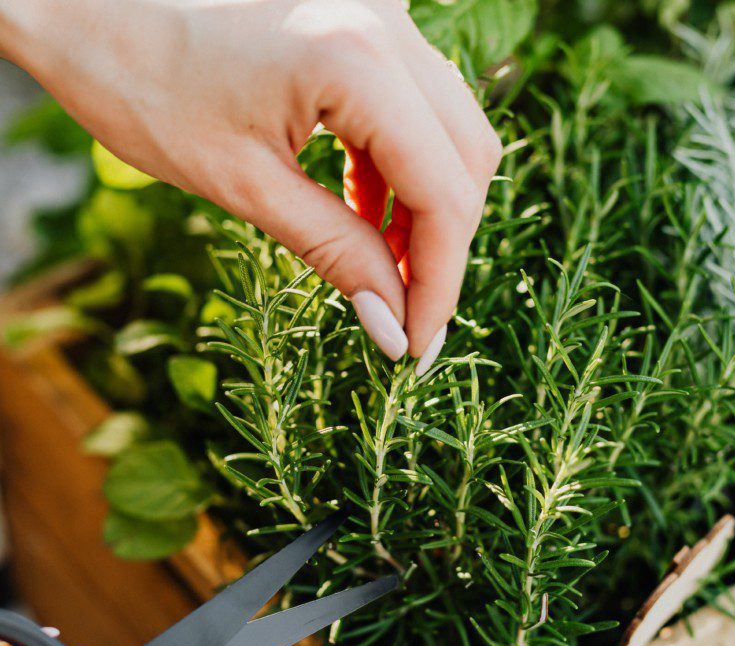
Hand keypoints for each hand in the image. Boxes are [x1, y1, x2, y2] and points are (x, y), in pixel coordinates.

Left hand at [0, 0, 501, 368]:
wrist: (88, 2)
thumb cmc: (139, 82)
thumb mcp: (241, 183)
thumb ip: (333, 250)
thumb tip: (393, 325)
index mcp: (356, 61)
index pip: (444, 192)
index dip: (441, 279)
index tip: (417, 342)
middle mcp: (387, 26)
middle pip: (466, 159)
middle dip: (442, 247)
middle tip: (406, 312)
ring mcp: (383, 16)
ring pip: (451, 133)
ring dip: (427, 209)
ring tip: (382, 265)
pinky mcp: (367, 25)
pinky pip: (416, 110)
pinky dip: (403, 171)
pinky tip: (367, 209)